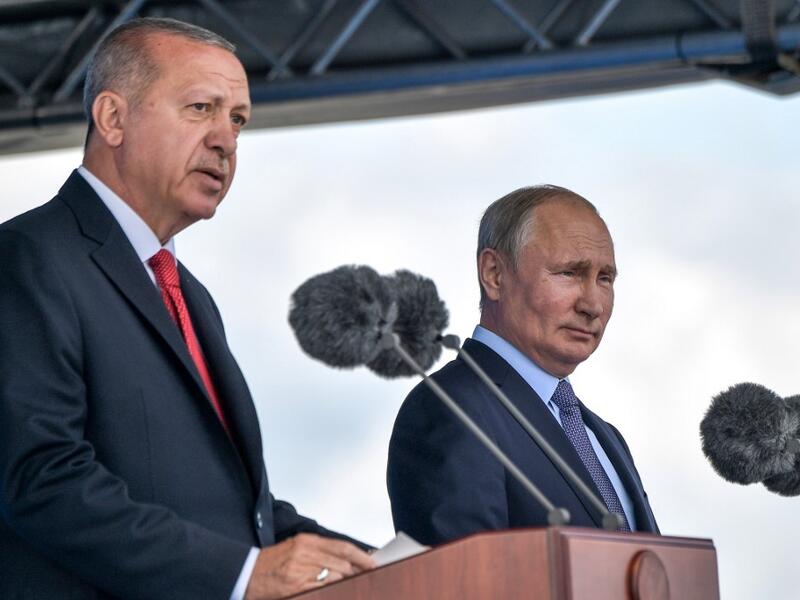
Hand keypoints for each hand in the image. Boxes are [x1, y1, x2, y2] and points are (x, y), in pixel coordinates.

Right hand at [244, 533, 375, 599]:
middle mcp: (305, 553)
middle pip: (342, 562)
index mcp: (306, 541)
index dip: (361, 556)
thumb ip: (320, 553)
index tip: (373, 563)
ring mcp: (300, 571)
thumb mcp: (295, 549)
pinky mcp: (296, 586)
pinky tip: (336, 591)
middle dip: (357, 571)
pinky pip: (323, 589)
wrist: (245, 574)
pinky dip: (333, 591)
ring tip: (351, 586)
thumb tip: (347, 561)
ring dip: (345, 582)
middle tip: (367, 577)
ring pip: (335, 576)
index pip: (342, 546)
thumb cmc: (271, 564)